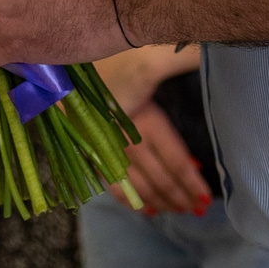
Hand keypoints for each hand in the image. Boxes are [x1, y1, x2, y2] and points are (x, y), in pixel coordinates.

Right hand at [95, 45, 208, 216]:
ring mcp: (105, 151)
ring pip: (137, 187)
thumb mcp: (150, 56)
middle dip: (181, 197)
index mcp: (142, 121)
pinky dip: (131, 201)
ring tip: (180, 211)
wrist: (58, 68)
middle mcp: (123, 142)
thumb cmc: (107, 58)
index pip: (174, 160)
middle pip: (158, 178)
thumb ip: (184, 58)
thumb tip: (210, 58)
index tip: (207, 197)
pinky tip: (146, 210)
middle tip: (199, 211)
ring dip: (161, 202)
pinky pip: (112, 186)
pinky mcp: (89, 152)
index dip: (192, 181)